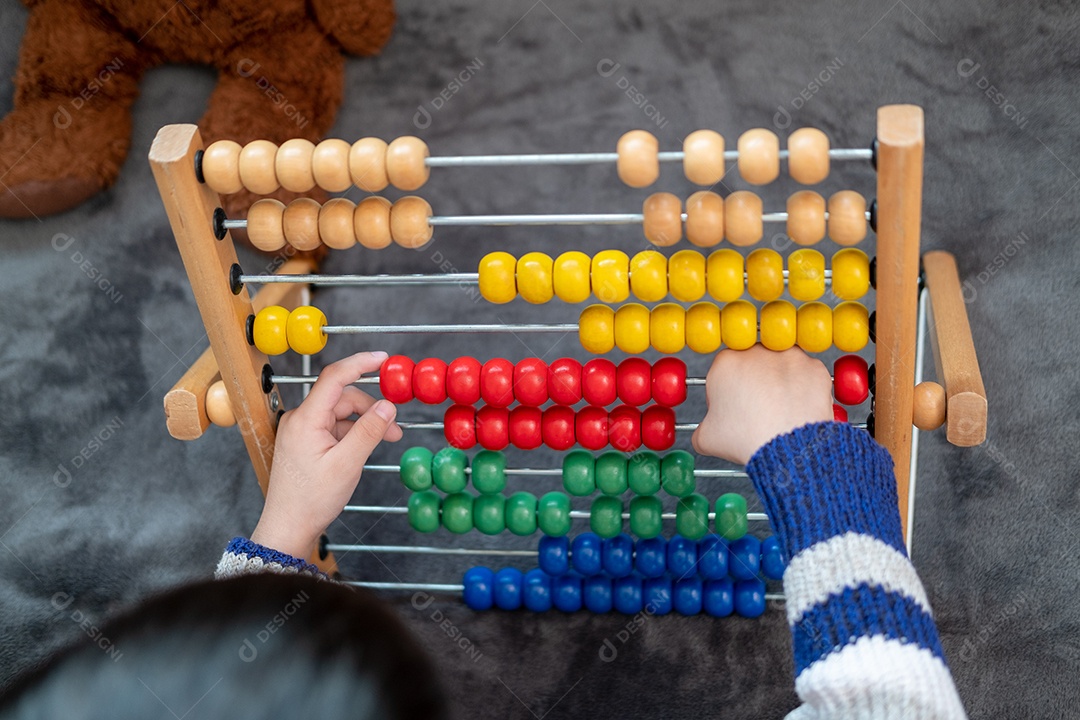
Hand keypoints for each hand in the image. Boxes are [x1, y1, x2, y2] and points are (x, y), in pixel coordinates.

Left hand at [250, 351, 401, 558]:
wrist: (287, 528)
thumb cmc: (312, 500)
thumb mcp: (347, 464)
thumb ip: (369, 431)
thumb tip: (388, 406)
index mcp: (306, 419)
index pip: (334, 377)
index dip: (360, 363)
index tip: (384, 358)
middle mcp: (300, 419)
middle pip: (341, 398)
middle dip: (371, 408)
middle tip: (396, 428)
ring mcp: (300, 431)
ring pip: (339, 413)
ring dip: (364, 423)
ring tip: (386, 441)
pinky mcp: (303, 443)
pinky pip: (332, 427)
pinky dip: (352, 434)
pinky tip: (364, 450)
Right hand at [692, 345, 832, 464]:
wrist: (789, 447)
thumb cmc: (745, 439)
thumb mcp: (707, 438)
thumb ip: (701, 429)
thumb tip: (705, 432)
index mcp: (726, 362)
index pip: (723, 371)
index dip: (726, 392)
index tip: (732, 410)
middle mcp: (758, 351)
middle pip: (754, 364)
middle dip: (755, 382)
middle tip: (758, 410)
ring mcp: (790, 356)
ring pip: (781, 366)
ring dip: (780, 382)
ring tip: (780, 410)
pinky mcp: (815, 367)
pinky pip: (807, 376)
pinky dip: (804, 389)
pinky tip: (799, 408)